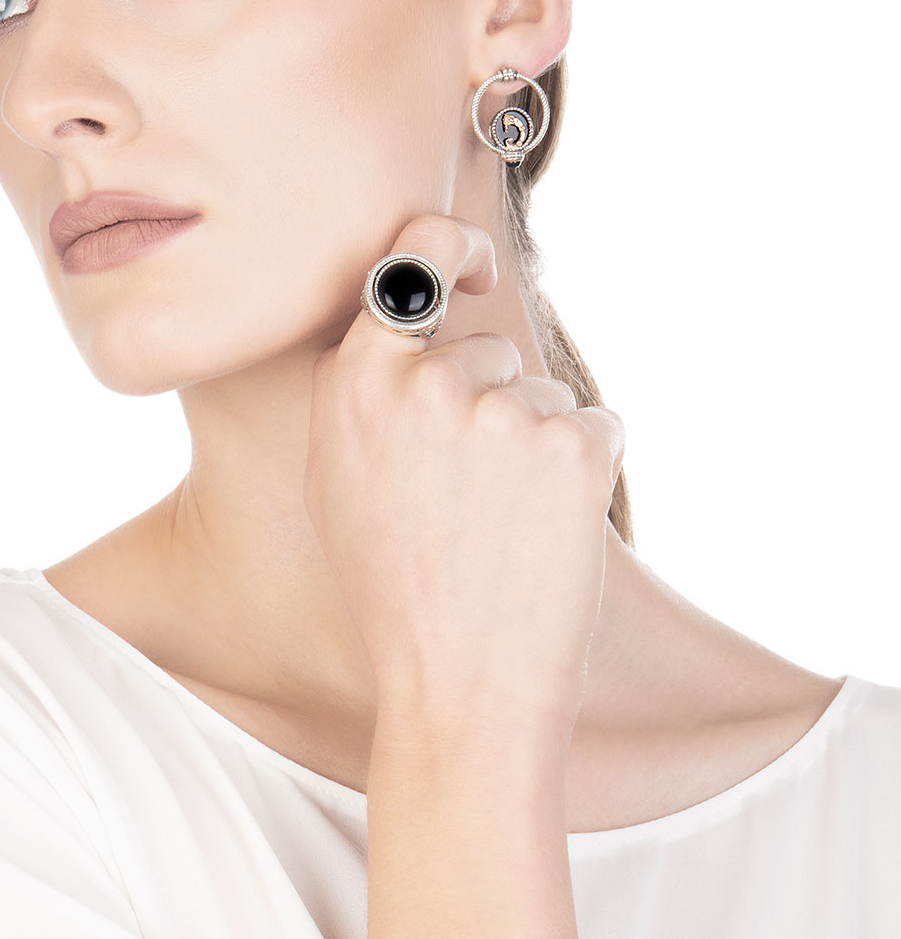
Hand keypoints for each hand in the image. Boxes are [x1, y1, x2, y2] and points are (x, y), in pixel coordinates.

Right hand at [303, 213, 624, 746]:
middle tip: (474, 506)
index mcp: (355, 383)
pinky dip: (585, 474)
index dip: (453, 253)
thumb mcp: (341, 486)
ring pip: (544, 397)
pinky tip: (549, 535)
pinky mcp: (570, 444)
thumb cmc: (396, 596)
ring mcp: (499, 410)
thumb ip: (366, 398)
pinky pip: (596, 426)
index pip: (411, 263)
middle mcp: (422, 382)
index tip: (479, 271)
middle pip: (490, 354)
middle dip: (495, 411)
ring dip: (539, 450)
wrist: (459, 685)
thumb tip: (405, 338)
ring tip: (506, 532)